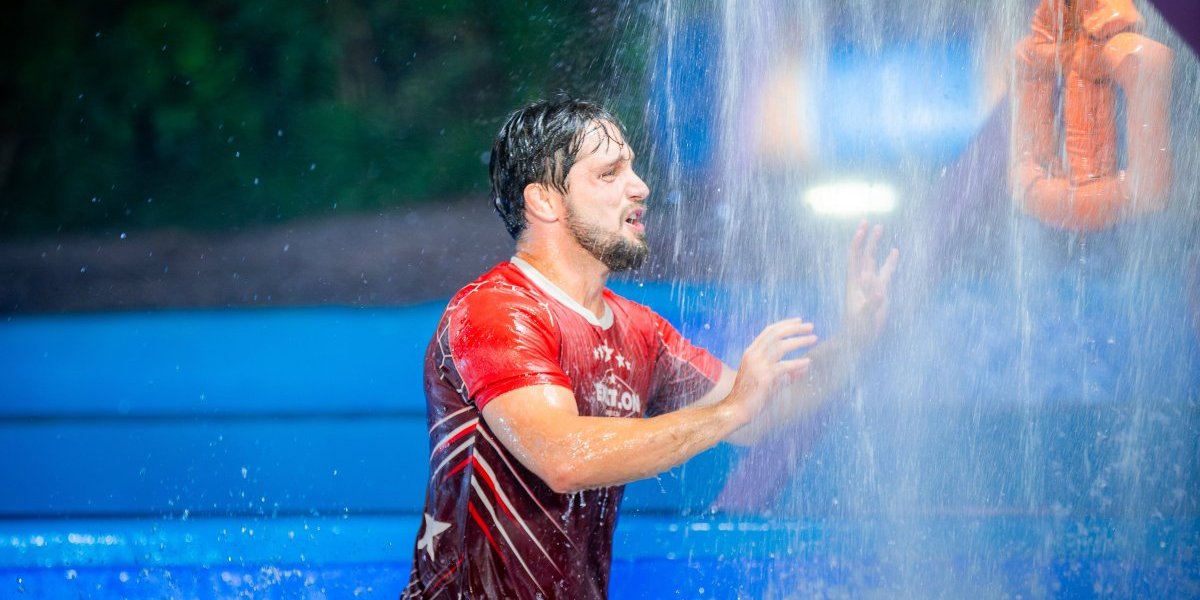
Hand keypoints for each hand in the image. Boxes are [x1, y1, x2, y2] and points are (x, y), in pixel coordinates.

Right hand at [725, 318, 817, 424]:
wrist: (736, 409)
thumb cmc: (752, 396)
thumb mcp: (770, 380)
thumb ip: (788, 373)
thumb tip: (806, 367)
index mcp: (751, 352)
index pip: (769, 331)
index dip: (785, 324)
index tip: (799, 321)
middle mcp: (753, 355)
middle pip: (776, 334)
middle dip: (795, 328)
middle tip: (811, 326)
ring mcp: (758, 365)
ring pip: (780, 346)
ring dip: (799, 341)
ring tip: (813, 338)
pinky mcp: (764, 377)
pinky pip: (784, 366)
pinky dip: (797, 363)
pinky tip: (807, 362)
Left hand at [844, 222, 899, 342]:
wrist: (858, 340)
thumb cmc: (856, 330)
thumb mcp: (864, 318)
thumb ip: (872, 305)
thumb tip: (881, 291)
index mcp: (854, 284)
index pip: (854, 259)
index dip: (857, 243)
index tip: (861, 229)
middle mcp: (861, 281)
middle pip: (864, 255)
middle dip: (867, 239)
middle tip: (872, 222)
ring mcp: (871, 286)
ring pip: (874, 261)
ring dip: (877, 245)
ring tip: (880, 228)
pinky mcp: (881, 292)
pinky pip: (885, 273)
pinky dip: (890, 261)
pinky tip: (895, 251)